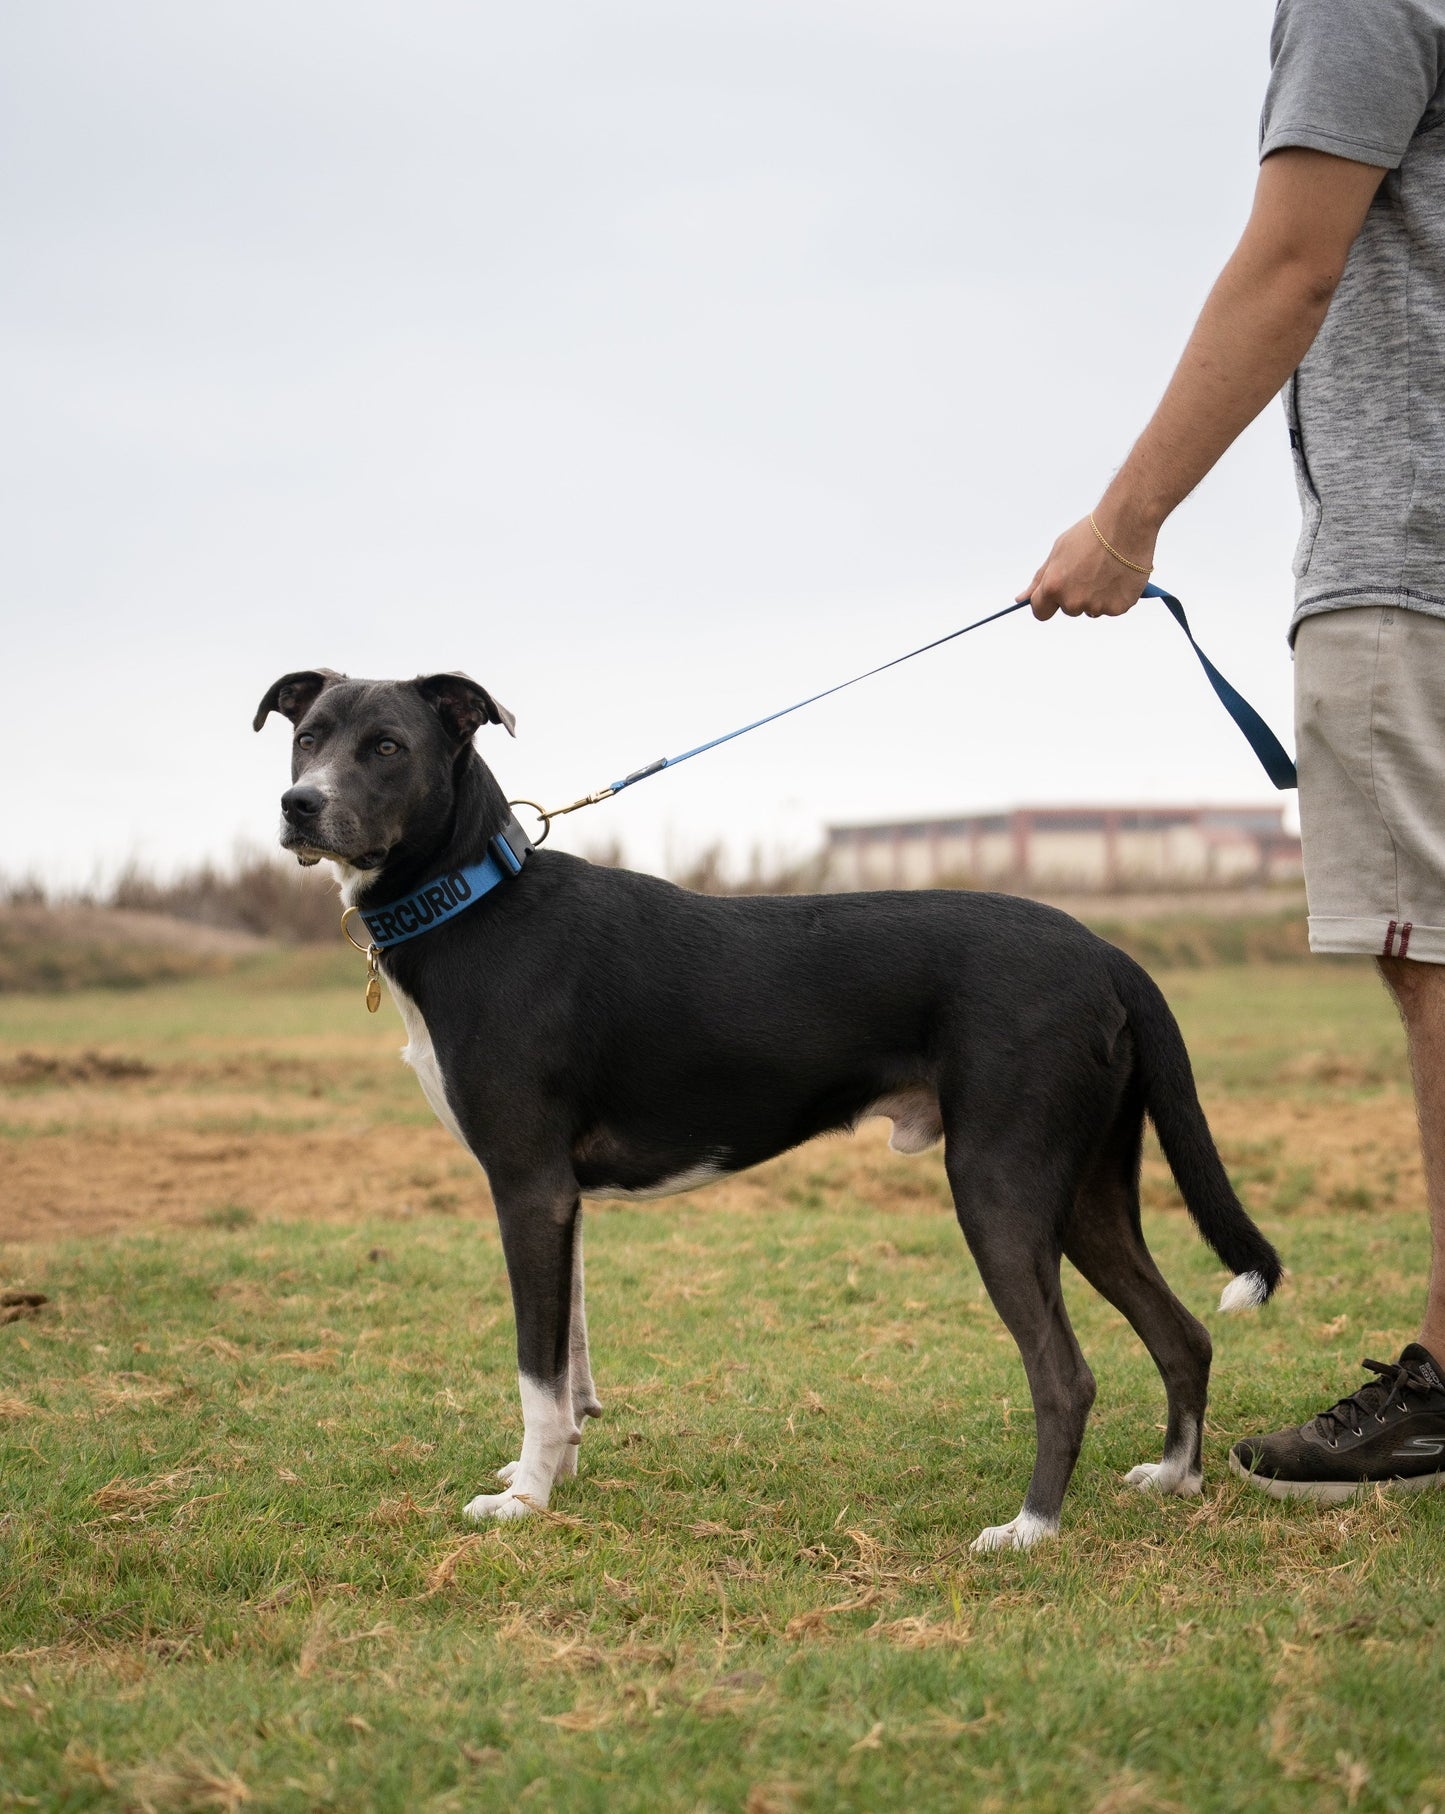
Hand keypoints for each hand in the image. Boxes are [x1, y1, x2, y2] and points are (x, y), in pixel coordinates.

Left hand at [1019, 515, 1154, 620]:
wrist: (1127, 523)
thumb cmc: (1091, 534)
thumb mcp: (1058, 552)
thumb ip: (1039, 579)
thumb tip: (1020, 599)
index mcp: (1053, 587)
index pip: (1040, 612)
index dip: (1047, 602)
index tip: (1055, 594)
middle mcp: (1073, 601)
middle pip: (1069, 609)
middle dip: (1075, 594)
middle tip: (1089, 570)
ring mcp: (1097, 606)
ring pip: (1092, 610)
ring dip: (1097, 597)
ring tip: (1107, 570)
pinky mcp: (1119, 607)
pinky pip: (1112, 608)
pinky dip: (1116, 596)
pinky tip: (1120, 575)